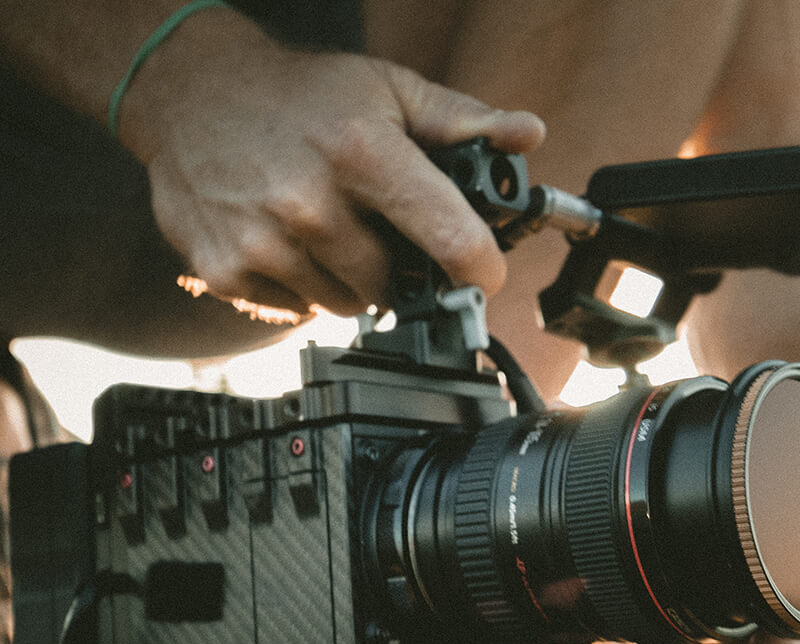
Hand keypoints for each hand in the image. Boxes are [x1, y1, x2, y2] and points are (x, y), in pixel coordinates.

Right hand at [119, 16, 544, 315]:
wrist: (186, 92)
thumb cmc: (300, 96)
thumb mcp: (387, 90)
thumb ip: (463, 121)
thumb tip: (527, 134)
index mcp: (361, 153)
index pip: (451, 239)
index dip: (480, 269)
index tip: (482, 275)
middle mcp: (310, 204)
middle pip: (395, 288)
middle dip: (397, 269)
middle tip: (377, 231)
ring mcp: (263, 244)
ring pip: (346, 305)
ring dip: (349, 281)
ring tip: (328, 231)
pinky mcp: (226, 272)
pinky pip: (297, 312)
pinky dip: (303, 288)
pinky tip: (287, 242)